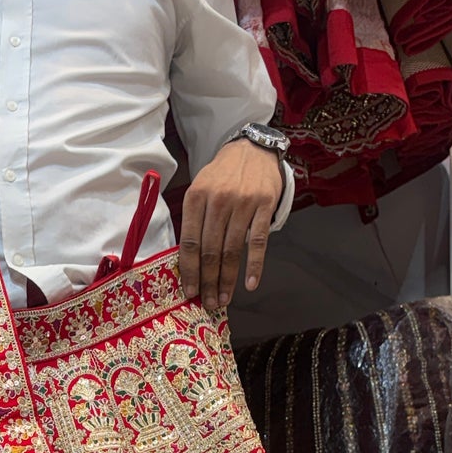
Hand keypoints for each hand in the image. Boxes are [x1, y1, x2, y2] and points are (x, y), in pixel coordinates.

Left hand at [179, 139, 283, 309]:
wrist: (252, 149)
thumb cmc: (222, 176)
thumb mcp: (200, 189)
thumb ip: (193, 220)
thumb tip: (186, 262)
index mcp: (196, 197)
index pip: (189, 242)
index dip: (189, 271)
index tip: (190, 292)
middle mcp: (218, 200)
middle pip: (210, 250)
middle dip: (208, 282)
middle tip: (209, 303)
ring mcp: (243, 202)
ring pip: (232, 250)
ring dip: (228, 279)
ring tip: (224, 299)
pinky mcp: (264, 204)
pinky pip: (258, 241)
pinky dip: (255, 266)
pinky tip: (250, 284)